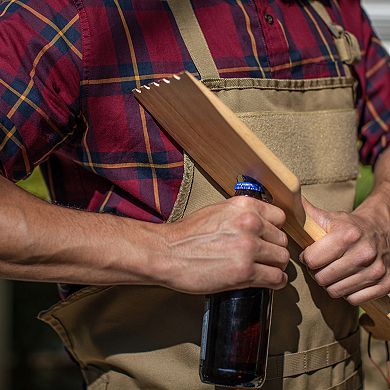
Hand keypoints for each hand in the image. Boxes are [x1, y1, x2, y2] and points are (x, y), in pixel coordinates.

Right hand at [159, 196, 289, 293]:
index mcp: (244, 206)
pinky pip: (276, 278)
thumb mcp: (217, 211)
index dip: (274, 230)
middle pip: (282, 240)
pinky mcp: (245, 272)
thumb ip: (241, 214)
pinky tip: (267, 281)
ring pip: (282, 259)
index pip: (280, 217)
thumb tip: (260, 223)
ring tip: (264, 269)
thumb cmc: (187, 234)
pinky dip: (275, 281)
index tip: (268, 238)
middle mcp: (250, 223)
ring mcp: (248, 248)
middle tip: (262, 257)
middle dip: (273, 249)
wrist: (167, 253)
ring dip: (274, 266)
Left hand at [300, 198, 389, 304]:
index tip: (310, 254)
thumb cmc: (349, 226)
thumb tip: (286, 200)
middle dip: (317, 272)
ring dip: (331, 283)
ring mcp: (377, 270)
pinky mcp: (386, 284)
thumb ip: (305, 214)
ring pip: (336, 291)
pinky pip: (354, 300)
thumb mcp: (328, 217)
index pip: (312, 260)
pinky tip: (348, 279)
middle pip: (322, 279)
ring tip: (334, 270)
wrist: (382, 229)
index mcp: (347, 235)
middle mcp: (364, 253)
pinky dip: (348, 292)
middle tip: (322, 264)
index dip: (307, 258)